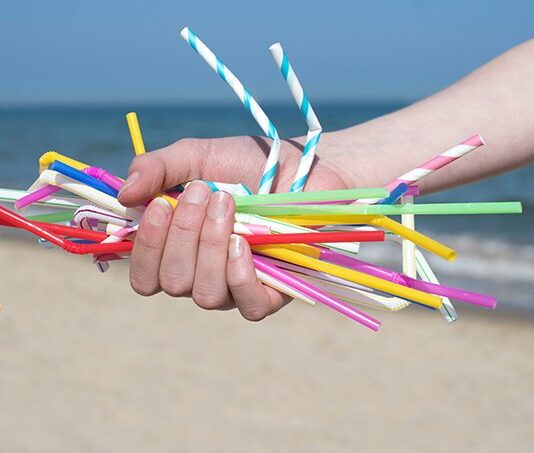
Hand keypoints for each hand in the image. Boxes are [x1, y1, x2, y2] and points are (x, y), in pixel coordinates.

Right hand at [118, 135, 347, 320]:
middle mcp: (201, 274)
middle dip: (183, 235)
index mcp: (178, 250)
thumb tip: (123, 195)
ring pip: (205, 294)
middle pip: (173, 282)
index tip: (159, 205)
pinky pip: (248, 306)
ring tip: (228, 205)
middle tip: (203, 193)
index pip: (145, 276)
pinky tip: (243, 243)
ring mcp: (235, 286)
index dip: (146, 248)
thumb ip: (157, 169)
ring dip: (210, 247)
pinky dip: (240, 276)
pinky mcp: (273, 292)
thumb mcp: (196, 157)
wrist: (300, 165)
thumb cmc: (245, 163)